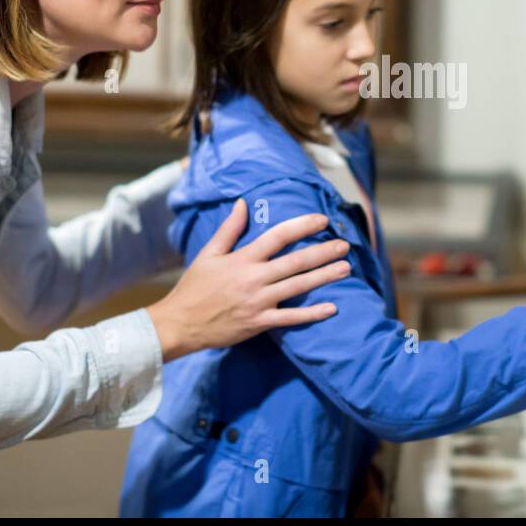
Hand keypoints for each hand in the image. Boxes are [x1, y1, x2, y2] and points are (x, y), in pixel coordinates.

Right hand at [146, 199, 349, 360]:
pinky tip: (332, 308)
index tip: (322, 220)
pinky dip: (312, 314)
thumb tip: (243, 202)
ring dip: (324, 277)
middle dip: (322, 252)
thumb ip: (229, 229)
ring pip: (298, 287)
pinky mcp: (259, 323)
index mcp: (243, 259)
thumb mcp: (209, 254)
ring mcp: (258, 302)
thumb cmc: (194, 287)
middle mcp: (254, 278)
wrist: (180, 323)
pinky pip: (291, 319)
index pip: (277, 236)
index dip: (302, 226)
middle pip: (295, 261)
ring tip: (345, 268)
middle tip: (345, 245)